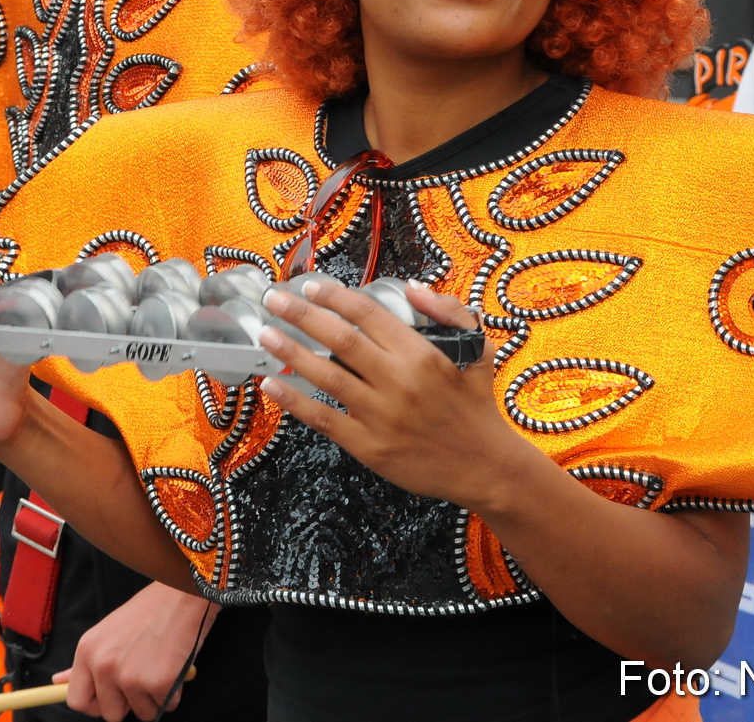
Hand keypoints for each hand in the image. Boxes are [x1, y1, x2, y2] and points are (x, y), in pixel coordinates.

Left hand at [53, 583, 214, 720]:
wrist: (182, 593)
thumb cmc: (149, 610)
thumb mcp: (109, 631)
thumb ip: (87, 661)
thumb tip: (58, 682)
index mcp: (88, 651)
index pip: (77, 701)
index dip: (95, 705)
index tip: (110, 699)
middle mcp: (104, 666)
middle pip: (110, 714)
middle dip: (128, 704)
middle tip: (143, 677)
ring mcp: (131, 677)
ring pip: (142, 714)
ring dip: (154, 698)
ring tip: (160, 666)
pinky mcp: (159, 683)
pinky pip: (166, 706)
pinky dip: (174, 692)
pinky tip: (175, 666)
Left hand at [257, 280, 536, 512]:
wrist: (486, 466)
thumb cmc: (477, 405)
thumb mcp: (478, 349)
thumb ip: (449, 312)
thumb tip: (413, 287)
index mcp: (422, 354)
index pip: (369, 315)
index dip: (335, 296)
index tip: (310, 286)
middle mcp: (398, 381)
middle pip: (340, 340)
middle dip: (302, 315)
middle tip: (274, 299)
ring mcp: (381, 416)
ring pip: (327, 377)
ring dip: (292, 353)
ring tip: (267, 335)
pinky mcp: (369, 447)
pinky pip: (324, 419)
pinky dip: (296, 401)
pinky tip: (272, 385)